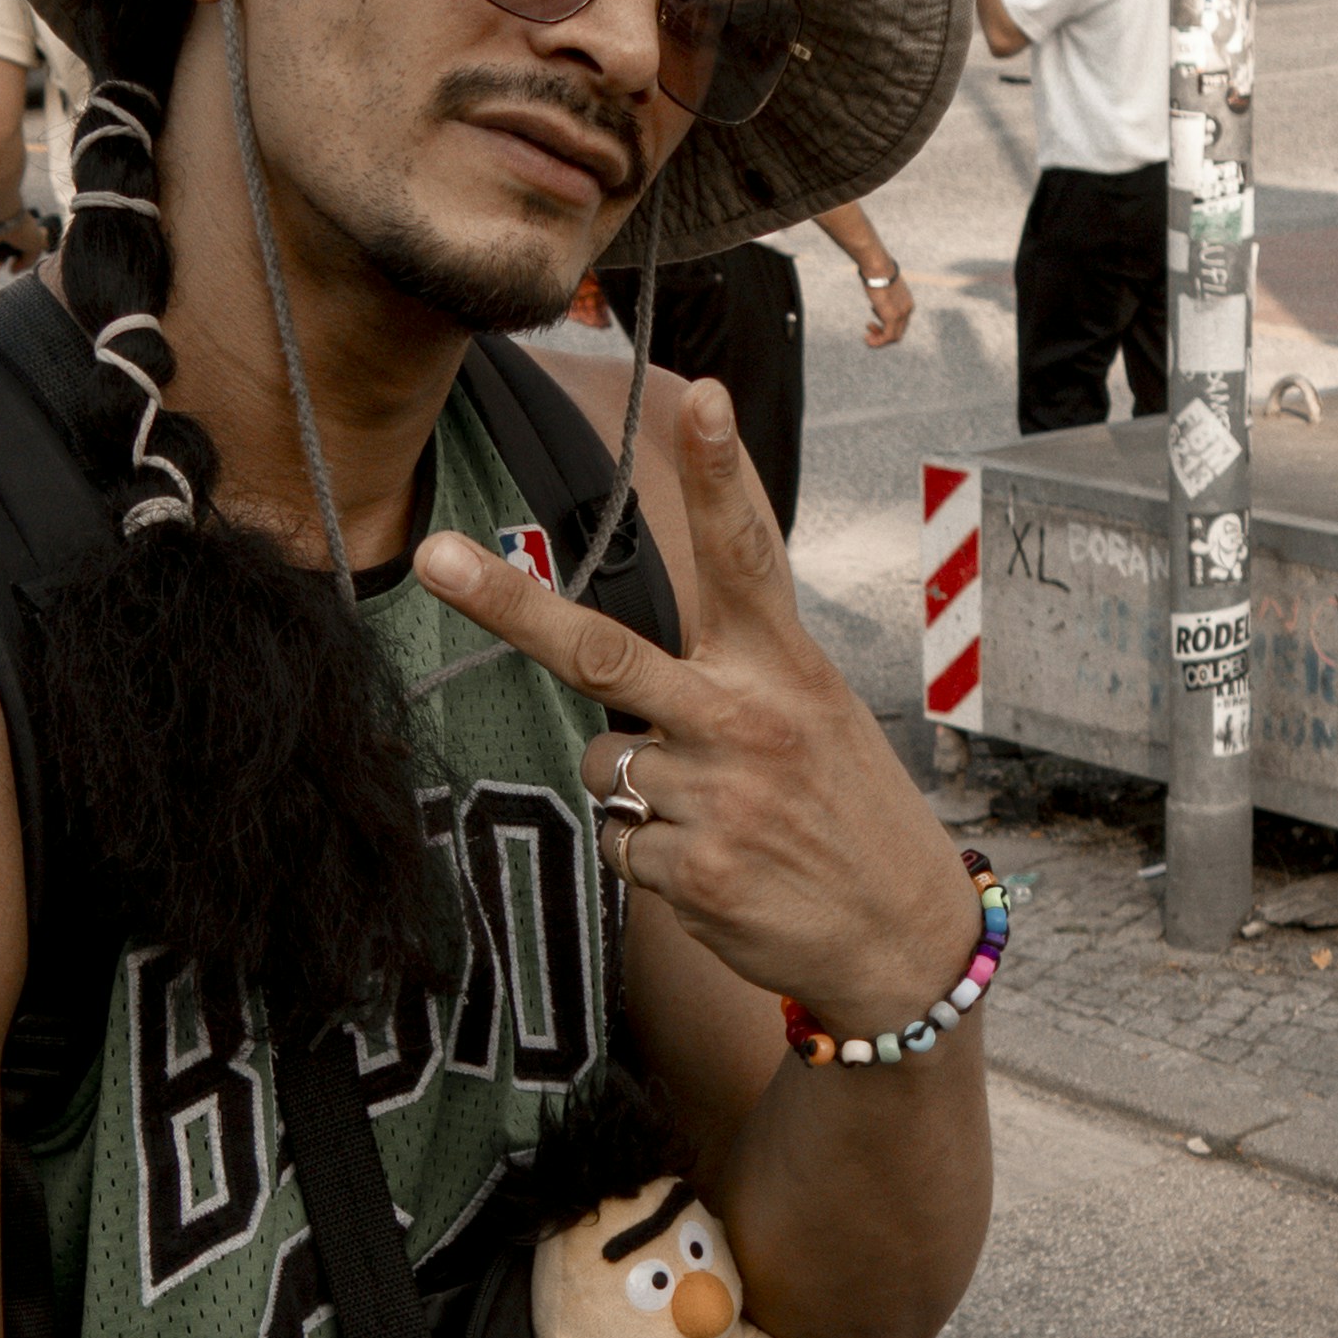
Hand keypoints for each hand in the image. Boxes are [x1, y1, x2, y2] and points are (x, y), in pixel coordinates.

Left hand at [413, 382, 983, 1033]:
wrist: (901, 938)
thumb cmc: (845, 811)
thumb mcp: (815, 714)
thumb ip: (732, 668)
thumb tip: (617, 648)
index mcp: (785, 668)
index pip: (747, 558)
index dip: (723, 477)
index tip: (706, 399)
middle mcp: (749, 719)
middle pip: (602, 649)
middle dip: (508, 602)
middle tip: (435, 557)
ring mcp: (721, 797)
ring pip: (605, 765)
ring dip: (637, 790)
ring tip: (718, 815)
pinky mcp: (697, 871)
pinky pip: (621, 843)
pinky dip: (653, 858)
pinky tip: (719, 867)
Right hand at [857, 263, 913, 348]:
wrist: (878, 266)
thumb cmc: (877, 269)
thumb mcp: (883, 281)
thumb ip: (882, 289)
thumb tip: (872, 280)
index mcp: (907, 301)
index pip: (901, 320)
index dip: (886, 322)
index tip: (872, 314)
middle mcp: (908, 309)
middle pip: (899, 330)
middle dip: (883, 332)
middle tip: (868, 326)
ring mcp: (901, 314)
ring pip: (894, 337)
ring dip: (880, 340)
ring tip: (867, 338)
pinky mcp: (893, 317)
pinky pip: (887, 338)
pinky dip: (877, 342)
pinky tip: (867, 340)